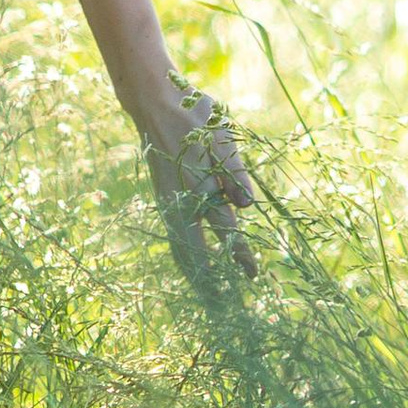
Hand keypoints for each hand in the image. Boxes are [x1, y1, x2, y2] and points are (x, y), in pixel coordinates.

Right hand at [139, 79, 255, 283]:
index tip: (253, 274)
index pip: (224, 230)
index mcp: (198, 187)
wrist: (153, 103)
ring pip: (179, 247)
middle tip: (226, 304)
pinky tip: (189, 265)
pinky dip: (182, 257)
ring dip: (194, 273)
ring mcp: (166, 201)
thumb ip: (234, 172)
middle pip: (195, 252)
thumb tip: (247, 207)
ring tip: (208, 296)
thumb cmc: (194, 116)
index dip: (240, 254)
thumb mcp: (222, 137)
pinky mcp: (161, 198)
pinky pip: (171, 236)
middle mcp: (179, 201)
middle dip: (211, 279)